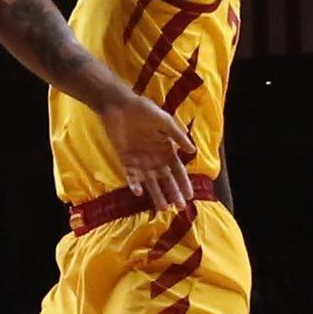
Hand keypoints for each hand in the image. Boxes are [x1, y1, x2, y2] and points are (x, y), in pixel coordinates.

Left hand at [101, 91, 195, 216]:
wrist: (119, 105)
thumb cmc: (144, 110)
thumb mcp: (165, 121)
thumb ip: (177, 136)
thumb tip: (193, 151)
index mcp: (166, 149)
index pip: (178, 170)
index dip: (184, 182)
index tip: (190, 195)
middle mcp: (155, 158)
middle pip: (166, 179)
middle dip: (173, 193)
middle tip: (179, 207)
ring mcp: (140, 160)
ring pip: (150, 182)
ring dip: (156, 194)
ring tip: (163, 208)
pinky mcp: (125, 159)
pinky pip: (130, 175)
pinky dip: (134, 184)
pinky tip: (138, 192)